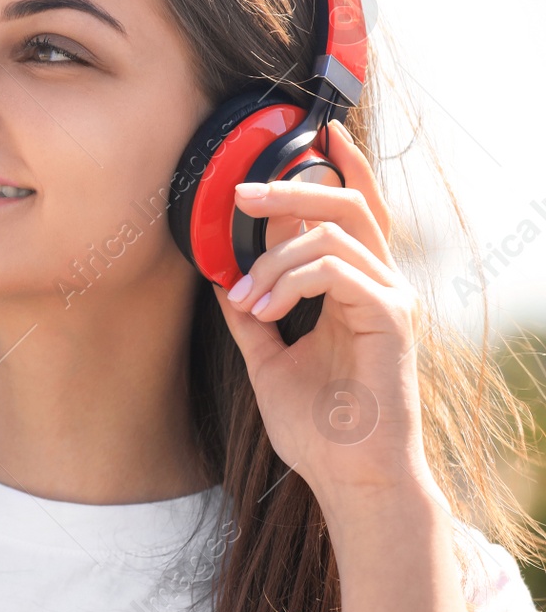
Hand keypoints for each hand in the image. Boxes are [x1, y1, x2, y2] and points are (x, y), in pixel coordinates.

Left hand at [213, 119, 438, 517]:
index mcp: (357, 288)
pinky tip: (263, 312)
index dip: (339, 167)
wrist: (349, 478)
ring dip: (273, 257)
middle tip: (241, 193)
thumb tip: (221, 279)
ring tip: (246, 299)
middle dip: (292, 186)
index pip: (354, 211)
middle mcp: (381, 284)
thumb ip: (251, 316)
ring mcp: (391, 298)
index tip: (311, 134)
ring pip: (332, 231)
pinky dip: (288, 281)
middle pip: (348, 203)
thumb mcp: (267, 360)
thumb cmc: (317, 428)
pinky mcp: (391, 317)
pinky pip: (335, 269)